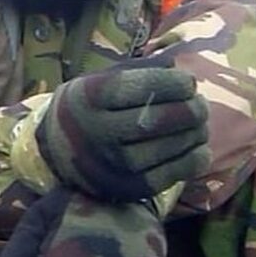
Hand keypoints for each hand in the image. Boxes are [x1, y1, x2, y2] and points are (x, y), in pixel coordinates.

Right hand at [37, 59, 210, 201]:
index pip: (141, 88)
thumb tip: (177, 67)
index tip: (187, 83)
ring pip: (170, 146)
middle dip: (190, 109)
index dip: (173, 84)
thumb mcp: (98, 81)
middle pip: (158, 119)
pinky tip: (198, 148)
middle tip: (199, 104)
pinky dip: (194, 159)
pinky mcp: (129, 188)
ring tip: (198, 125)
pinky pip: (173, 173)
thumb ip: (136, 71)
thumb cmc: (88, 109)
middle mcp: (99, 132)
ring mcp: (114, 164)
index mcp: (89, 98)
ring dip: (195, 133)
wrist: (56, 153)